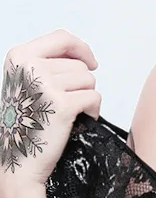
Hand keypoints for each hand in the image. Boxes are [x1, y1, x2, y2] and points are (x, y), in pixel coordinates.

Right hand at [0, 29, 99, 192]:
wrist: (20, 159)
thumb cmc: (27, 124)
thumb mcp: (27, 83)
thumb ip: (46, 65)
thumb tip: (82, 57)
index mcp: (19, 56)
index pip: (61, 37)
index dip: (82, 48)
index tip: (91, 62)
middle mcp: (31, 66)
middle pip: (79, 65)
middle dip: (83, 85)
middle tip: (71, 104)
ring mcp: (46, 84)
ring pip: (89, 81)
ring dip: (88, 98)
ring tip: (74, 113)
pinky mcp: (62, 105)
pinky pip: (94, 98)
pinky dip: (94, 111)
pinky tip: (81, 120)